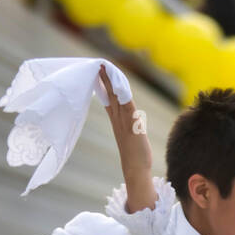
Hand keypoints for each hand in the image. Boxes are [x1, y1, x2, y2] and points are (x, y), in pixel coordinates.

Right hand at [98, 65, 154, 210]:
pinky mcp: (134, 128)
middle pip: (110, 95)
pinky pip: (128, 109)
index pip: (109, 98)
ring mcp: (125, 123)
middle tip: (99, 64)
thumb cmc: (135, 154)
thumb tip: (127, 117)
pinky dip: (124, 98)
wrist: (135, 170)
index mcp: (117, 121)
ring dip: (112, 84)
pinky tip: (121, 87)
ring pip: (117, 99)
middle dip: (105, 79)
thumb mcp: (129, 135)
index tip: (99, 71)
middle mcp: (118, 120)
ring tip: (107, 69)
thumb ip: (127, 123)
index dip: (104, 85)